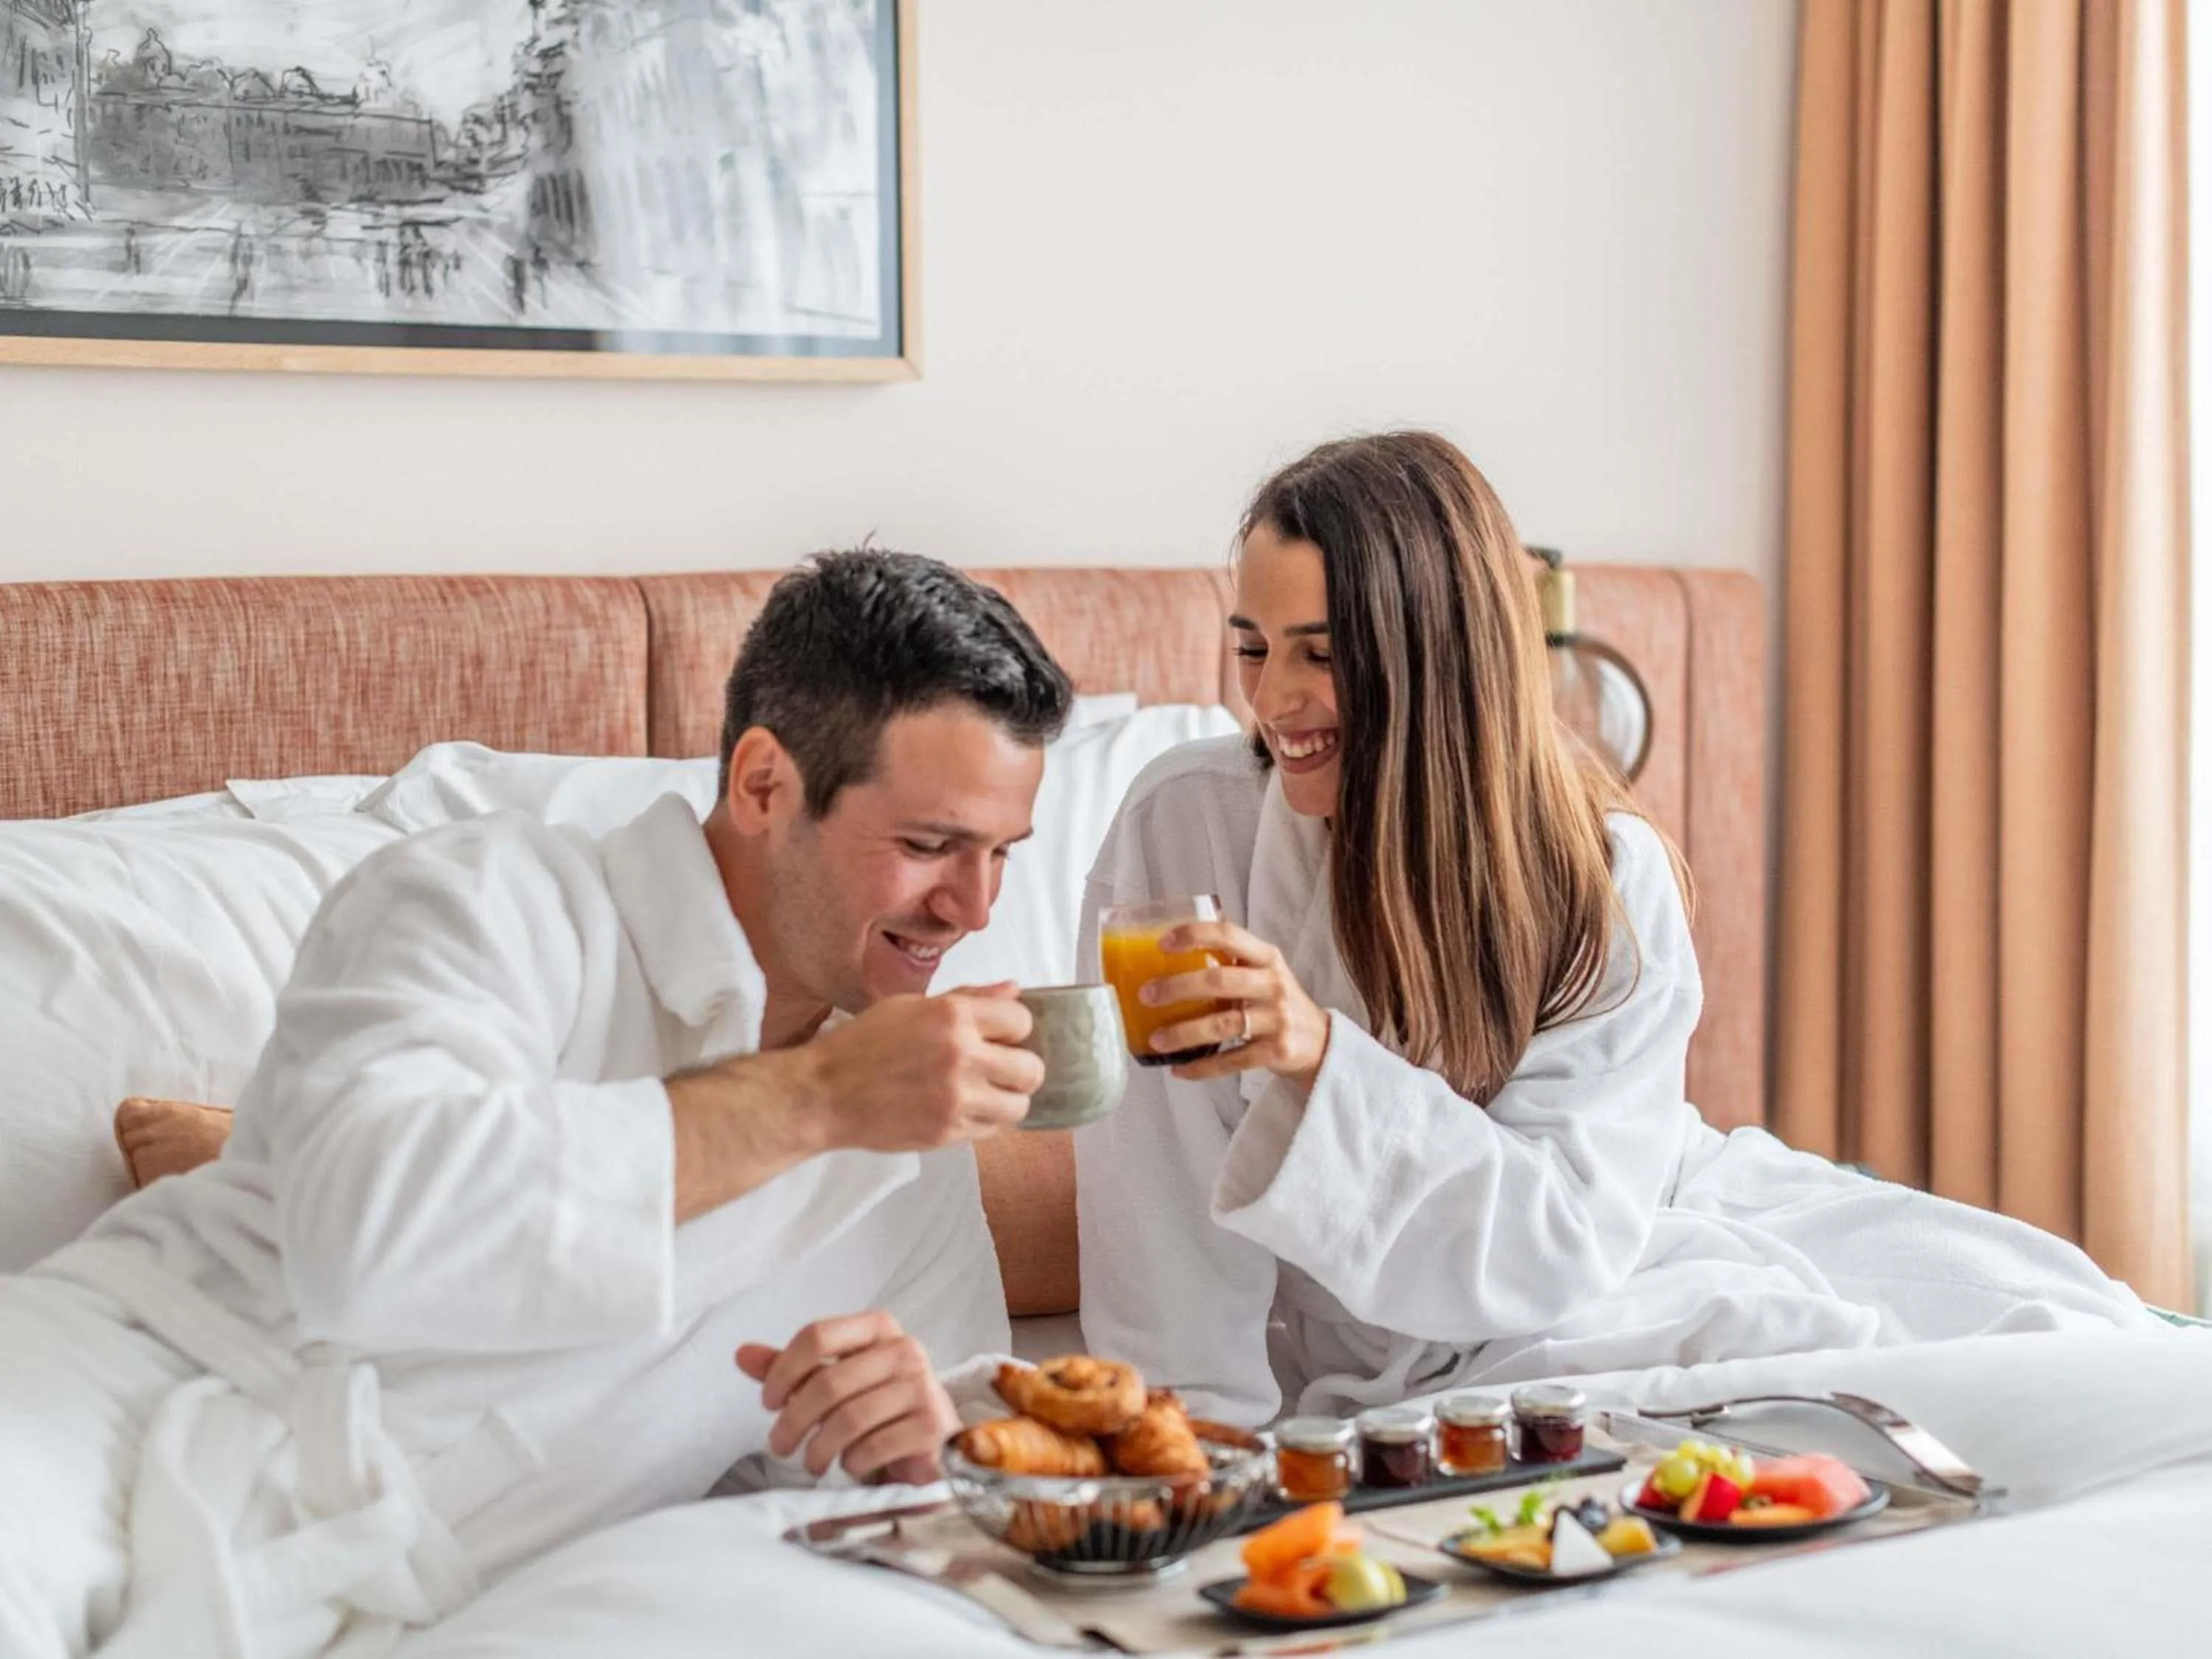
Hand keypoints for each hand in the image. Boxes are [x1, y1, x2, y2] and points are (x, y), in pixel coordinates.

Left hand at [736, 1311, 957, 1484]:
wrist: (930, 1443)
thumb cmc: (874, 1407)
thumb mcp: (832, 1381)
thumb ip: (791, 1368)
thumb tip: (742, 1354)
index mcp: (877, 1328)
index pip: (817, 1335)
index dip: (783, 1370)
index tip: (768, 1401)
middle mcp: (904, 1349)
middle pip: (828, 1382)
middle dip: (794, 1421)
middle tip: (780, 1445)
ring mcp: (922, 1386)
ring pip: (849, 1418)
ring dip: (819, 1448)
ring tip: (811, 1462)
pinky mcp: (932, 1425)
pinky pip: (875, 1446)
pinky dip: (852, 1461)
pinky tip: (850, 1464)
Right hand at [807, 984, 1044, 1152]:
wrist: (824, 1093)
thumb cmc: (861, 1046)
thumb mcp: (911, 1005)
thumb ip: (968, 998)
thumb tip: (1012, 990)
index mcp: (953, 1016)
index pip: (1021, 1019)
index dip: (1014, 1027)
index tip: (1003, 1033)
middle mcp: (961, 1057)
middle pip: (1031, 1069)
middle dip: (1021, 1067)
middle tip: (1002, 1067)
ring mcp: (956, 1099)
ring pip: (1018, 1107)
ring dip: (1007, 1099)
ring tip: (985, 1092)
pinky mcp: (947, 1133)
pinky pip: (990, 1131)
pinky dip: (983, 1121)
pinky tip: (961, 1108)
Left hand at [1142, 920, 1332, 1089]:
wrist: (1320, 1042)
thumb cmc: (1277, 1002)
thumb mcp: (1264, 973)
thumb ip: (1229, 962)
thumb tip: (1168, 952)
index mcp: (1267, 957)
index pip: (1229, 935)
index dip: (1195, 935)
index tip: (1163, 943)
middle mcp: (1273, 984)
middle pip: (1219, 981)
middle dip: (1177, 988)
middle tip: (1146, 995)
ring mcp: (1277, 1019)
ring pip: (1222, 1024)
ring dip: (1184, 1033)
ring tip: (1155, 1040)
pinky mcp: (1277, 1051)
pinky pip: (1232, 1061)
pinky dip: (1202, 1067)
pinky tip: (1179, 1069)